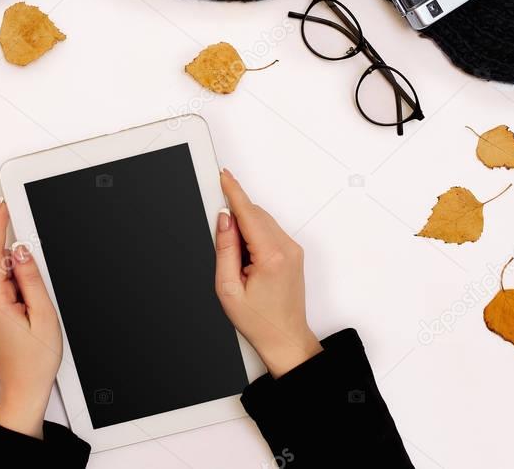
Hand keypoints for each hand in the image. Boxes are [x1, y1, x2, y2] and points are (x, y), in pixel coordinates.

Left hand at [0, 199, 62, 438]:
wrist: (23, 391)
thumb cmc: (34, 361)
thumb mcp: (43, 315)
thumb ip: (31, 279)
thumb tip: (21, 250)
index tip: (3, 206)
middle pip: (2, 265)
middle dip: (24, 272)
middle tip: (39, 298)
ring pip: (5, 279)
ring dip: (23, 287)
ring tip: (35, 313)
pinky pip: (4, 291)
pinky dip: (19, 294)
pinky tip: (29, 314)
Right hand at [214, 170, 321, 377]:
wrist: (285, 338)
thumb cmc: (259, 320)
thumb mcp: (228, 287)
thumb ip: (224, 249)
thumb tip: (223, 219)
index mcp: (271, 256)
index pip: (248, 213)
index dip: (234, 191)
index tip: (224, 176)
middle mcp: (287, 249)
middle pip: (255, 214)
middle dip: (235, 216)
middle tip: (221, 237)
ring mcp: (293, 250)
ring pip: (262, 221)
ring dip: (245, 228)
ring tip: (237, 262)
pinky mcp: (293, 253)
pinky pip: (270, 231)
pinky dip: (254, 235)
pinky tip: (247, 259)